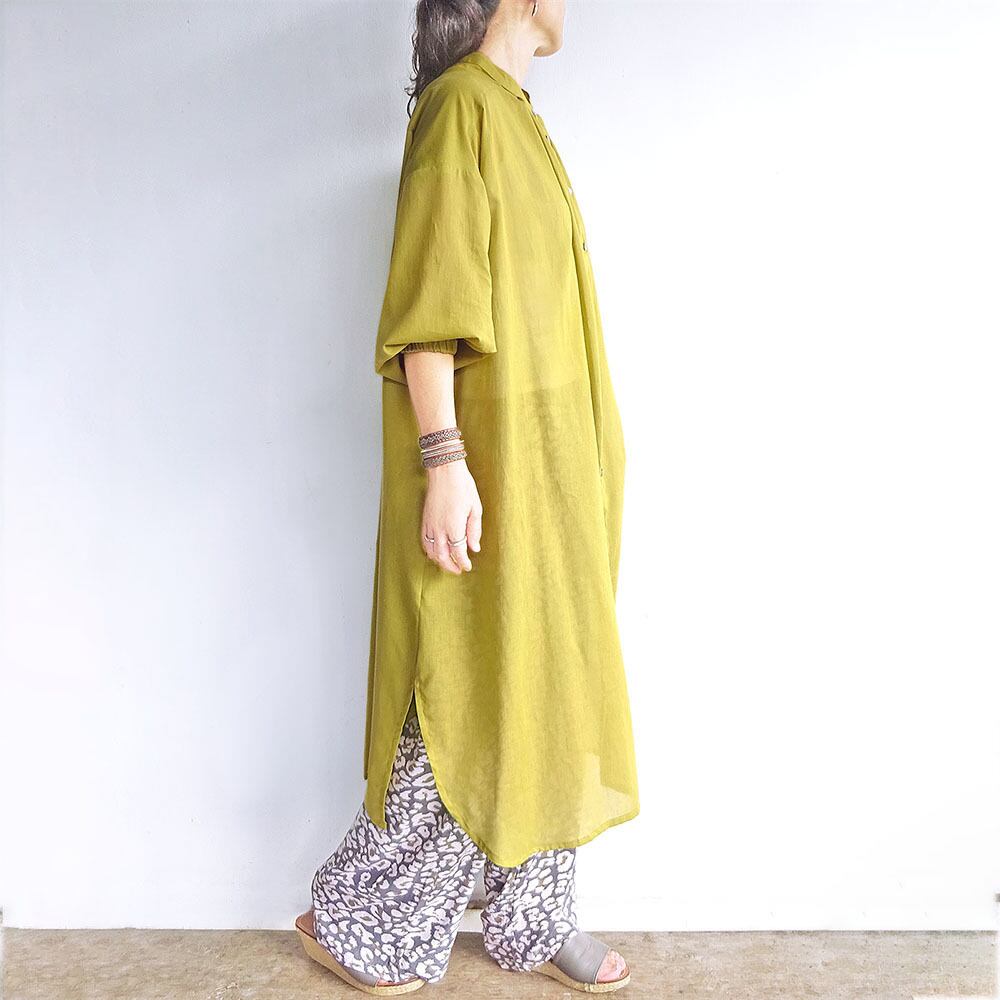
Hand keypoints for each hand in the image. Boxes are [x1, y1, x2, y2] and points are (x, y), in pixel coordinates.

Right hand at [420, 458, 482, 573]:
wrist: (444, 471)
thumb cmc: (462, 486)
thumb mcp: (475, 507)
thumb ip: (474, 530)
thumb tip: (475, 548)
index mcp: (454, 526)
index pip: (458, 552)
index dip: (463, 562)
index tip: (468, 566)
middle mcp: (439, 528)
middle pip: (443, 556)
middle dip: (451, 566)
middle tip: (458, 570)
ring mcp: (430, 525)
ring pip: (431, 551)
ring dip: (439, 561)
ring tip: (448, 564)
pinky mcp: (424, 520)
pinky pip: (424, 541)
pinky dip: (429, 551)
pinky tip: (435, 552)